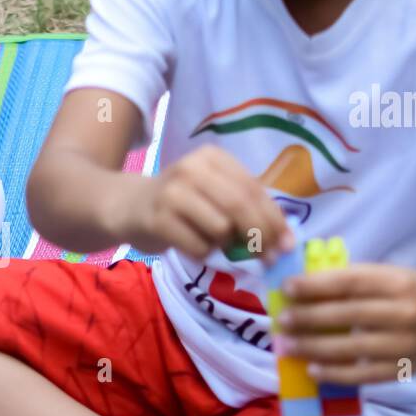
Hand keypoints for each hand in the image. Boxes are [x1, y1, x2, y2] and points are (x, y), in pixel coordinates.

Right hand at [115, 146, 292, 261]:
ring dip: (225, 245)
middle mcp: (192, 169)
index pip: (254, 189)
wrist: (128, 206)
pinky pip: (198, 246)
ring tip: (213, 242)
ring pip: (220, 228)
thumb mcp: (214, 193)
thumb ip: (247, 208)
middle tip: (269, 258)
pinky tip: (192, 245)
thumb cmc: (181, 203)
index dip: (274, 218)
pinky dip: (203, 253)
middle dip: (260, 236)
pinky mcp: (158, 219)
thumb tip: (285, 240)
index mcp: (212, 157)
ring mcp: (172, 192)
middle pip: (240, 206)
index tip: (287, 244)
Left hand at [272, 263, 415, 384]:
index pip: (351, 282)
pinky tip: (312, 369)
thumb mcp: (389, 276)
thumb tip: (301, 288)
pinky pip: (364, 376)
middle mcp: (405, 312)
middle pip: (349, 315)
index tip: (288, 288)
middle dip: (310, 318)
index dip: (316, 285)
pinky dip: (335, 375)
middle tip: (282, 320)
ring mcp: (406, 344)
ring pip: (353, 349)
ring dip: (314, 348)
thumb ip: (351, 281)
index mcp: (398, 282)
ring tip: (287, 345)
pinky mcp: (404, 369)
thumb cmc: (411, 293)